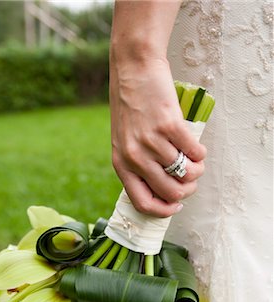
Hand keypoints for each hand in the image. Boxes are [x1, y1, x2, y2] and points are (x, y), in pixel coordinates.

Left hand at [110, 58, 206, 217]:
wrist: (134, 69)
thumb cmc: (130, 105)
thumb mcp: (124, 140)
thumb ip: (137, 163)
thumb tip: (164, 186)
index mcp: (121, 164)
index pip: (142, 203)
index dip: (163, 210)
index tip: (176, 205)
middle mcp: (135, 157)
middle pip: (170, 193)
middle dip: (187, 191)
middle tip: (191, 180)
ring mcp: (152, 142)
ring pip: (186, 173)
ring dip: (197, 170)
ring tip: (196, 161)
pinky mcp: (169, 126)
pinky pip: (195, 152)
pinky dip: (201, 153)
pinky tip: (198, 148)